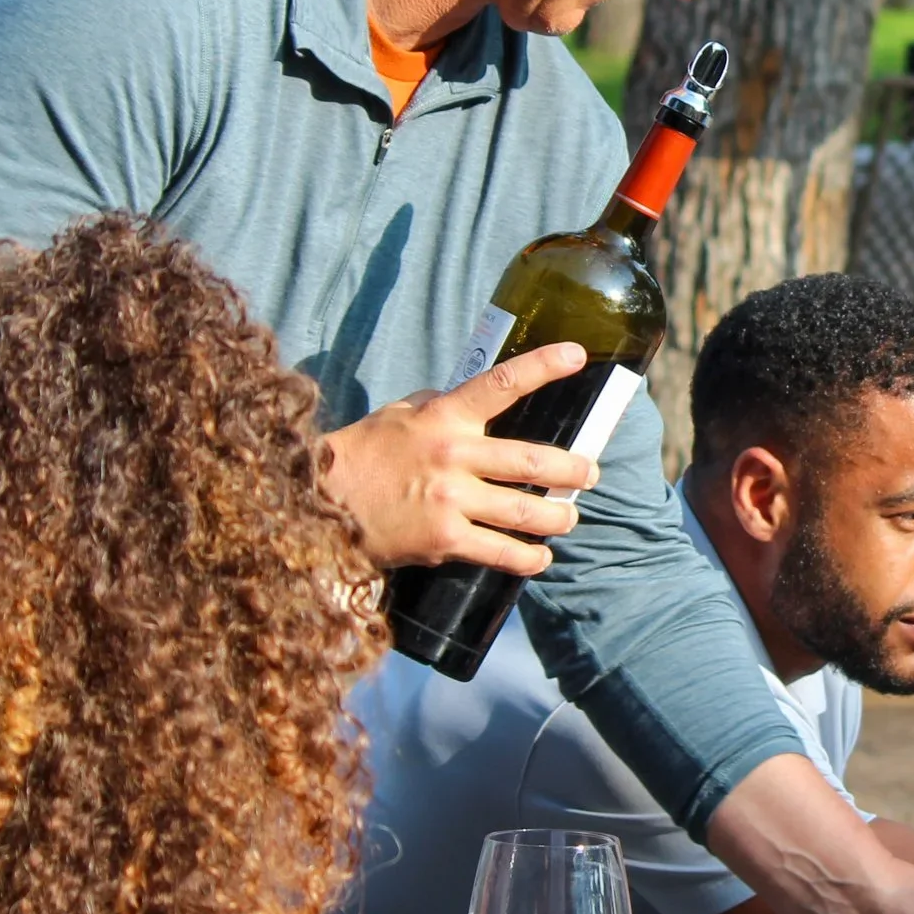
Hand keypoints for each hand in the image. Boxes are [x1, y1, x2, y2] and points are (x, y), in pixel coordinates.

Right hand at [320, 342, 600, 571]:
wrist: (323, 503)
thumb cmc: (363, 454)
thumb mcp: (398, 414)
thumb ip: (438, 406)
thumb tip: (472, 401)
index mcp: (444, 417)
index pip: (502, 384)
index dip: (543, 366)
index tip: (577, 355)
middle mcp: (453, 455)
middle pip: (532, 461)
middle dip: (573, 469)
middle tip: (590, 473)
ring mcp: (451, 500)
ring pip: (526, 512)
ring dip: (558, 517)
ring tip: (569, 517)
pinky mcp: (445, 540)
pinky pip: (501, 552)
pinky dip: (529, 558)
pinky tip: (540, 558)